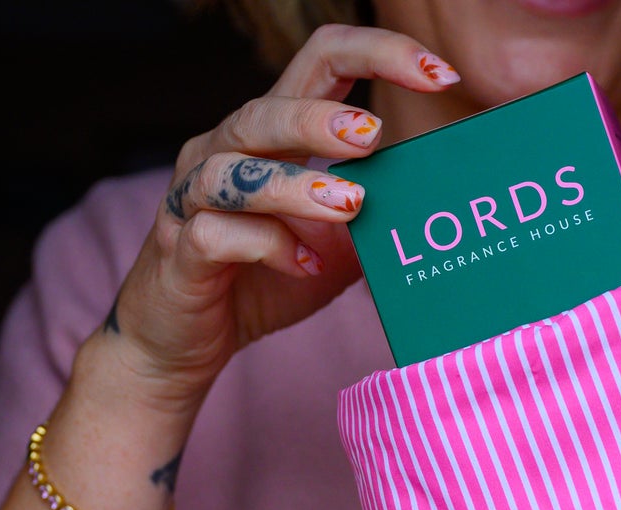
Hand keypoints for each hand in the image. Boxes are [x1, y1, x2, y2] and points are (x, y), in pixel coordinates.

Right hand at [97, 24, 458, 414]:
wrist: (180, 344)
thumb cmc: (256, 284)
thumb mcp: (332, 251)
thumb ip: (372, 223)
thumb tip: (439, 214)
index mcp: (269, 138)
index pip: (320, 62)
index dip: (378, 54)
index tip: (440, 76)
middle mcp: (224, 154)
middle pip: (266, 110)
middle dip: (323, 118)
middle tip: (376, 136)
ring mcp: (194, 201)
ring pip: (235, 170)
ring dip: (296, 186)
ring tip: (351, 204)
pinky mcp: (180, 252)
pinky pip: (216, 234)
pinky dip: (265, 246)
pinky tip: (305, 266)